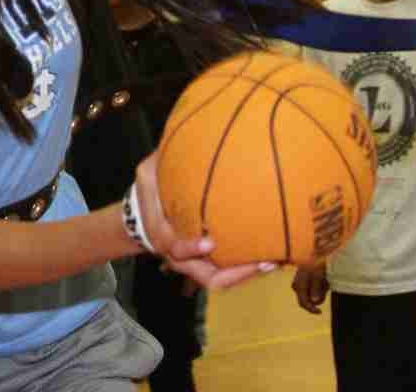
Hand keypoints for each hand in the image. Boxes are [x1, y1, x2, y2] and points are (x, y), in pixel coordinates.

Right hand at [132, 154, 277, 290]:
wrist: (142, 215)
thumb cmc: (150, 191)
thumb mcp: (148, 173)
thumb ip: (164, 161)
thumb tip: (186, 135)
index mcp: (162, 234)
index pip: (174, 246)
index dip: (190, 247)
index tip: (210, 241)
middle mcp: (178, 256)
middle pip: (206, 276)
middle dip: (235, 273)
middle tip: (263, 261)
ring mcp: (191, 264)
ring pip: (218, 280)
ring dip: (244, 275)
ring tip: (272, 262)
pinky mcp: (202, 263)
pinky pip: (223, 275)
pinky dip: (242, 271)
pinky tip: (266, 257)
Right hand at [291, 264, 329, 313]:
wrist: (318, 253)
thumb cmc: (317, 263)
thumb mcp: (318, 275)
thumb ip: (316, 288)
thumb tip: (314, 301)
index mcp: (299, 284)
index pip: (303, 302)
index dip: (311, 309)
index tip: (320, 311)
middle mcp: (297, 285)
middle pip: (307, 300)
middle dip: (318, 296)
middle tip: (326, 285)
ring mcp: (300, 283)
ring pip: (311, 295)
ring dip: (320, 291)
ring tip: (325, 280)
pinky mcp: (305, 281)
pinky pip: (312, 290)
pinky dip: (320, 287)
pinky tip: (323, 279)